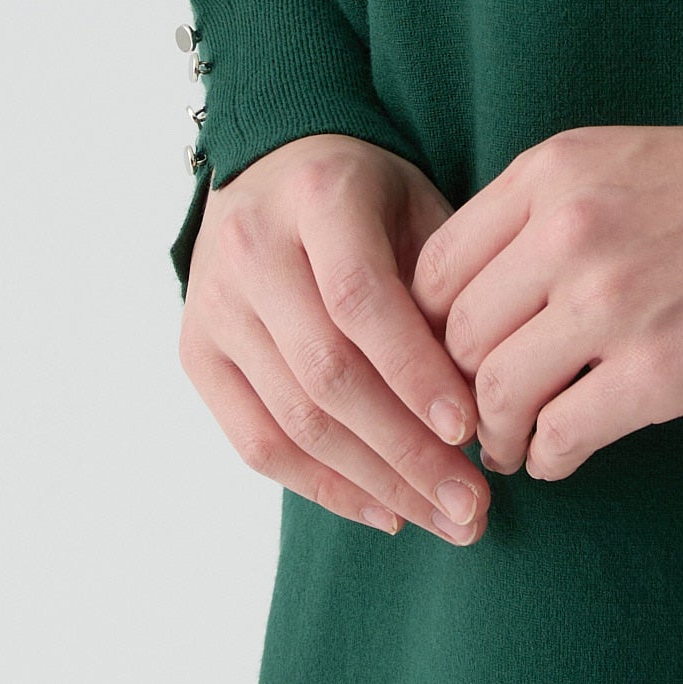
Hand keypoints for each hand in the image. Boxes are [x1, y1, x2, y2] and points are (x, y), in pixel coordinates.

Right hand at [181, 135, 491, 545]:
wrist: (276, 164)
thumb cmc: (372, 195)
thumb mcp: (420, 206)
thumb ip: (445, 286)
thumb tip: (487, 396)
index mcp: (317, 196)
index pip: (361, 299)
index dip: (414, 372)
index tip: (470, 432)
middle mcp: (251, 249)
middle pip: (327, 373)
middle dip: (405, 452)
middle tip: (474, 506)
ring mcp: (214, 305)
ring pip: (293, 419)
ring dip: (375, 484)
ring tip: (444, 519)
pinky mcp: (195, 353)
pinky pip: (256, 442)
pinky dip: (323, 487)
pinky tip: (384, 510)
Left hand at [411, 125, 682, 482]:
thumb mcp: (628, 162)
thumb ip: (548, 212)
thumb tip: (479, 297)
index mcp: (555, 170)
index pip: (436, 266)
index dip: (430, 327)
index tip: (453, 356)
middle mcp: (570, 231)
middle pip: (456, 335)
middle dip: (460, 387)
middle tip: (484, 412)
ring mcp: (612, 303)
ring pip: (496, 393)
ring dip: (498, 432)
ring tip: (518, 442)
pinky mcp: (658, 374)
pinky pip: (558, 436)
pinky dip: (549, 456)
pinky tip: (565, 453)